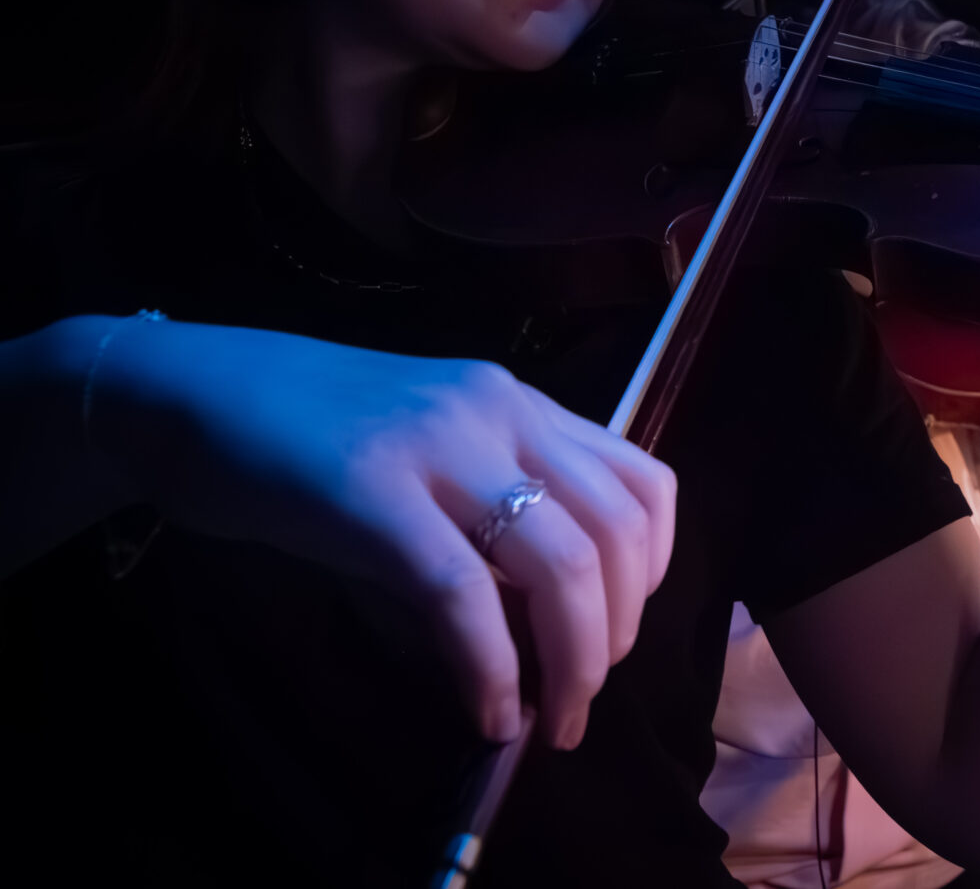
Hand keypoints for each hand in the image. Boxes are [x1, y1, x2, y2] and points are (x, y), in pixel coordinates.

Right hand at [91, 320, 674, 750]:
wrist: (190, 395)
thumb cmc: (308, 440)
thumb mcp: (428, 463)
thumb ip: (491, 521)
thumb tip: (543, 631)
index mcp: (521, 404)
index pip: (645, 482)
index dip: (654, 572)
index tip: (619, 631)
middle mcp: (500, 412)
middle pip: (617, 532)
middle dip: (617, 635)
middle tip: (585, 698)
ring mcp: (440, 446)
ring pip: (564, 561)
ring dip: (574, 661)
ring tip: (555, 719)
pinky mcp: (373, 493)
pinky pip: (464, 592)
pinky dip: (491, 668)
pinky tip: (490, 714)